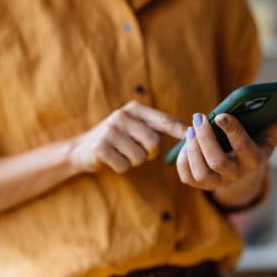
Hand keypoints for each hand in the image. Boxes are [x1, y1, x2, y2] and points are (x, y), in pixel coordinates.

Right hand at [70, 101, 185, 173]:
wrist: (82, 148)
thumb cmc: (117, 139)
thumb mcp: (135, 126)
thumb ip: (158, 126)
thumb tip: (190, 132)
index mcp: (134, 109)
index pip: (164, 121)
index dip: (180, 131)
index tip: (194, 137)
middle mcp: (122, 116)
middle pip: (153, 143)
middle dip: (149, 153)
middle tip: (138, 151)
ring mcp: (110, 131)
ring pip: (139, 157)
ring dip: (134, 161)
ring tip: (122, 153)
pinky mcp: (100, 148)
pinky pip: (124, 166)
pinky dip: (121, 167)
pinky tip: (112, 159)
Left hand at [176, 103, 276, 189]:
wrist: (243, 173)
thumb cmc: (254, 146)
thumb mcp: (268, 136)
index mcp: (254, 160)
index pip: (243, 147)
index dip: (232, 131)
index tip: (221, 114)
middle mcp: (236, 174)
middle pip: (217, 162)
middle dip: (206, 138)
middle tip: (199, 117)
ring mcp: (218, 183)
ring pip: (201, 172)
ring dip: (192, 149)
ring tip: (191, 129)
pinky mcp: (201, 185)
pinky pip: (187, 177)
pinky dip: (182, 160)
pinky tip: (185, 144)